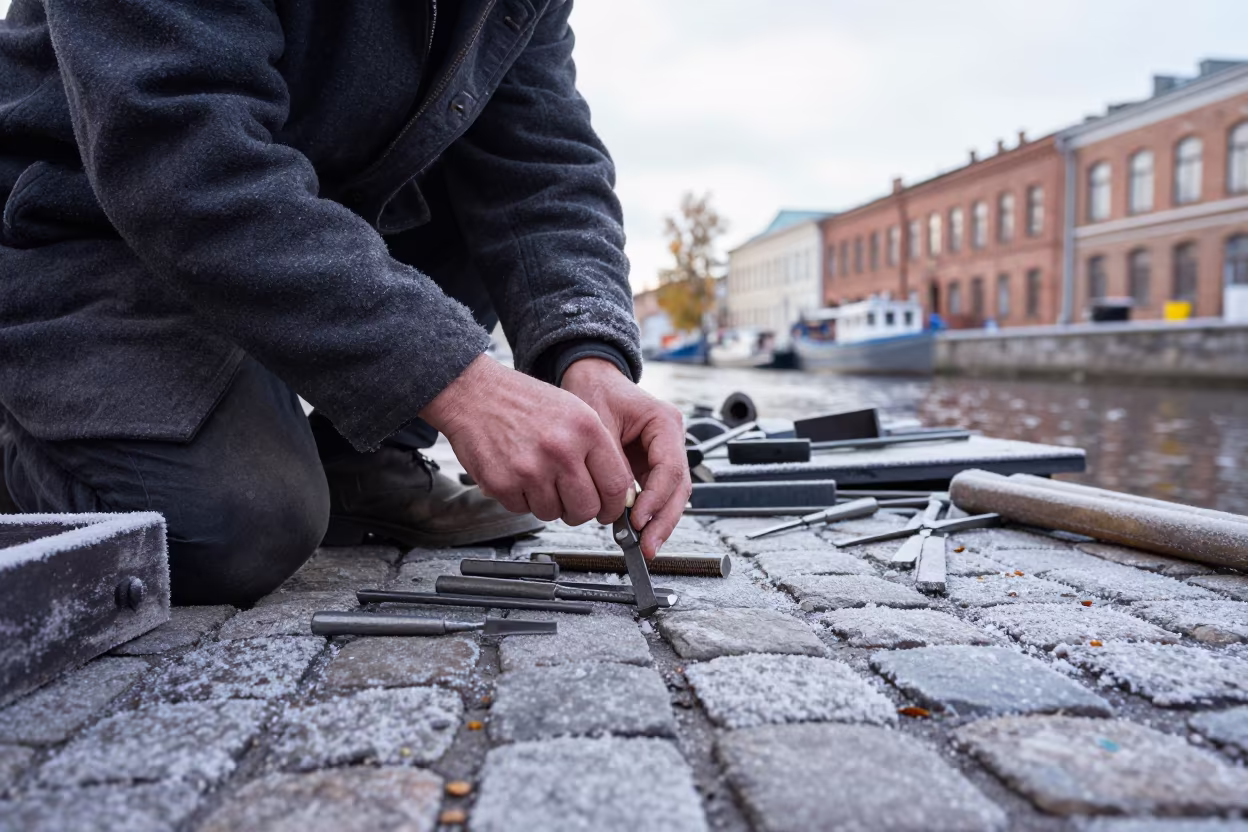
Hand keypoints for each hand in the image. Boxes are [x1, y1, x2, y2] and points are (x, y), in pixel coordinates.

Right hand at [420, 355, 632, 524]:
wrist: (474, 393)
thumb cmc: (522, 401)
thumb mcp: (574, 411)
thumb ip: (597, 450)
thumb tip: (614, 491)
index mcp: (586, 430)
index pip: (616, 485)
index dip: (614, 505)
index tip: (609, 509)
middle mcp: (561, 450)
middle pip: (586, 508)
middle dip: (580, 511)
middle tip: (571, 500)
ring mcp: (531, 470)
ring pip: (554, 514)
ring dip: (549, 504)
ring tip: (538, 476)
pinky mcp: (503, 484)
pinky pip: (523, 510)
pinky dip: (522, 499)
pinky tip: (518, 475)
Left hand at [561, 358, 690, 557]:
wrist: (591, 379)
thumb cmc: (595, 391)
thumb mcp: (599, 424)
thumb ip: (613, 463)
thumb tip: (621, 502)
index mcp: (665, 422)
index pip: (670, 468)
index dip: (656, 498)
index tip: (639, 519)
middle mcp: (671, 439)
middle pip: (678, 488)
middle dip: (664, 520)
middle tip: (649, 545)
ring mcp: (663, 453)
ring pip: (672, 495)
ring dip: (659, 522)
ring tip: (645, 546)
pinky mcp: (651, 465)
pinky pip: (657, 494)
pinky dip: (650, 514)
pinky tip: (640, 533)